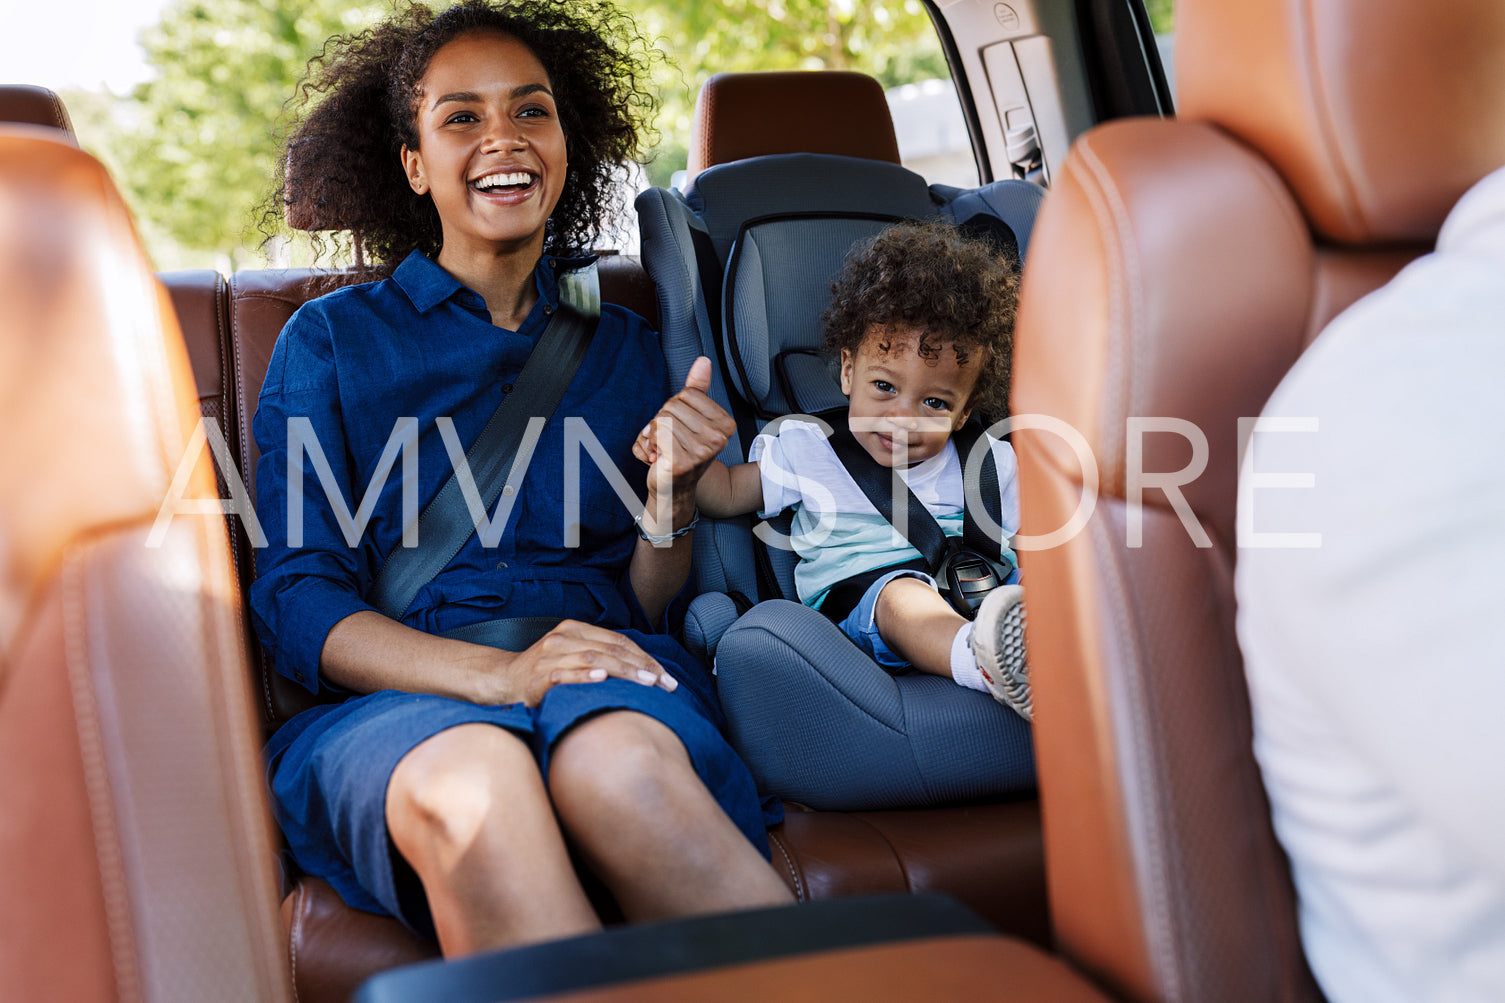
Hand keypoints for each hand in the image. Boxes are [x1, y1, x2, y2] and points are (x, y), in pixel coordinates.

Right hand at [495, 619, 677, 707]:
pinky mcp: (538, 677)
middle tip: (664, 684)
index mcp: (575, 629)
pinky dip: (585, 676)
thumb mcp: (573, 654)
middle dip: (642, 667)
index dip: (645, 658)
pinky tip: (603, 680)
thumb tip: (645, 668)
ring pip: (593, 659)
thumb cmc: (546, 670)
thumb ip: (601, 654)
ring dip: (623, 671)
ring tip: (645, 683)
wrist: (504, 680)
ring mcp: (550, 657)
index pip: (619, 641)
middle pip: (610, 649)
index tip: (665, 676)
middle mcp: (563, 638)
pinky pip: (564, 675)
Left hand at [632, 357, 735, 512]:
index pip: (688, 394)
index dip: (675, 407)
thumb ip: (698, 388)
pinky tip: (659, 456)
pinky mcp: (683, 462)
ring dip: (655, 433)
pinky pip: (657, 434)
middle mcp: (718, 439)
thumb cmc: (681, 451)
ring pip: (663, 419)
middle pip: (673, 406)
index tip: (680, 426)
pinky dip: (650, 443)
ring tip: (664, 448)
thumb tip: (703, 362)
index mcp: (725, 425)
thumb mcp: (691, 417)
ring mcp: (702, 452)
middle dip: (662, 420)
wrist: (672, 487)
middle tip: (669, 440)